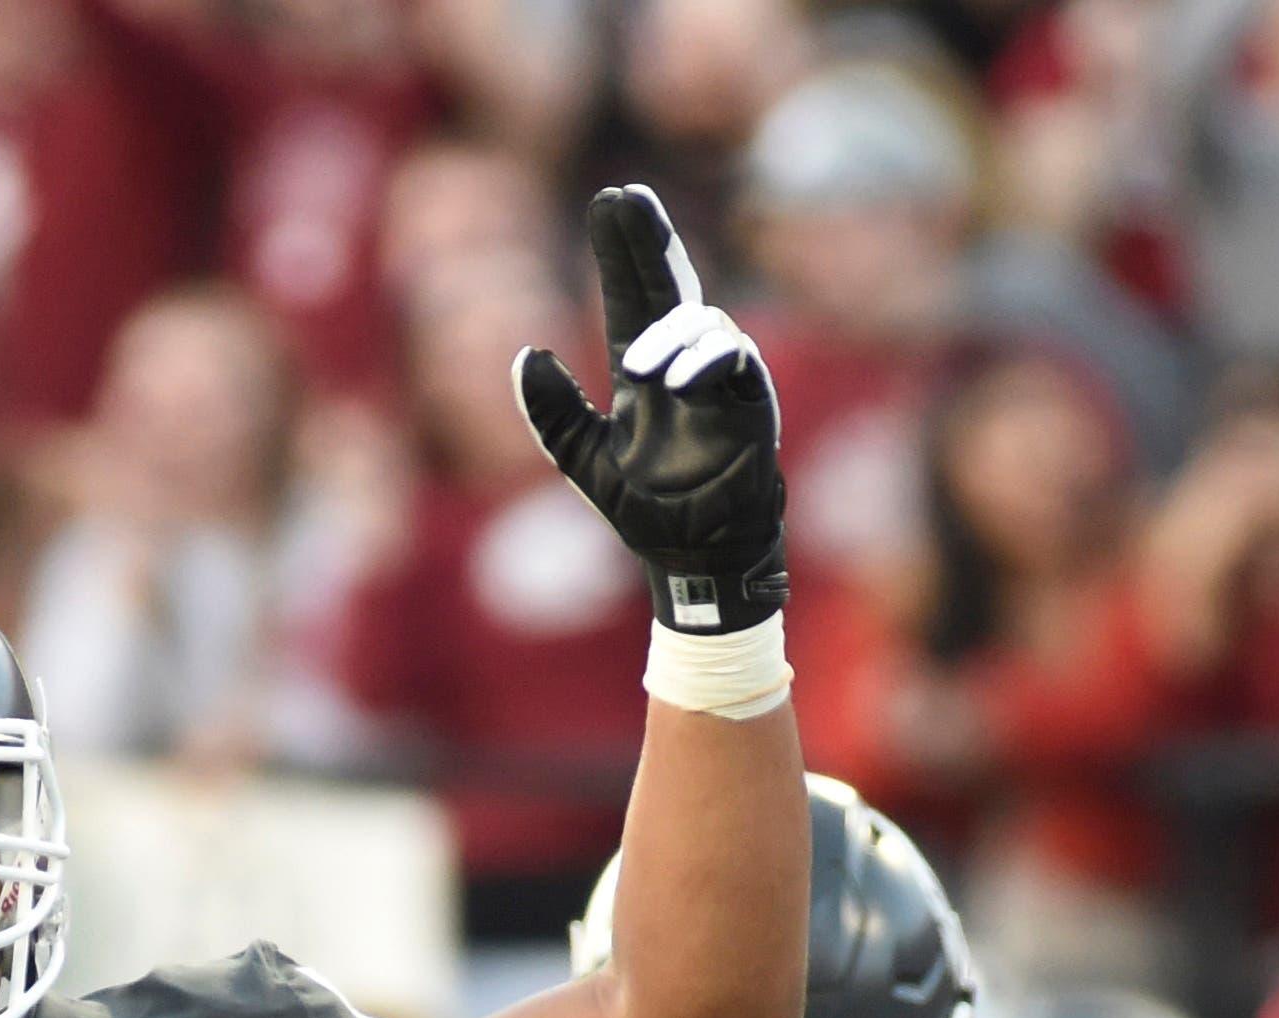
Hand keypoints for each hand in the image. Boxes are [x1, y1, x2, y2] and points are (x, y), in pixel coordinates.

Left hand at [514, 185, 785, 632]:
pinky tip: (677, 381)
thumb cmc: (644, 510)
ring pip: (703, 325)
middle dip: (649, 241)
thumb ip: (553, 412)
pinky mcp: (751, 408)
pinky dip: (707, 365)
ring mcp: (720, 382)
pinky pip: (737, 366)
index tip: (609, 198)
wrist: (689, 558)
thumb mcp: (581, 459)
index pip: (632, 295)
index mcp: (644, 370)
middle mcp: (683, 365)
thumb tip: (526, 352)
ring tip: (638, 370)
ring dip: (670, 338)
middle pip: (669, 285)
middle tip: (628, 198)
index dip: (621, 249)